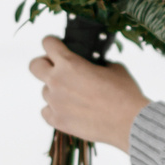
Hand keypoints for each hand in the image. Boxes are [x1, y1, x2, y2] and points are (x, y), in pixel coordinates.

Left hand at [31, 36, 148, 151]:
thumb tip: (92, 64)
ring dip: (56, 91)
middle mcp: (57, 81)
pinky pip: (47, 111)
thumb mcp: (113, 68)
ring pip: (45, 91)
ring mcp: (55, 102)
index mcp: (69, 63)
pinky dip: (55, 110)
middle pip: (34, 65)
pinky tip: (70, 110)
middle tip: (58, 69)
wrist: (129, 122)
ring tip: (76, 96)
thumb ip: (96, 63)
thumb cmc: (125, 93)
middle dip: (44, 64)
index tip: (59, 47)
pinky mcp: (57, 121)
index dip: (53, 43)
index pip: (48, 43)